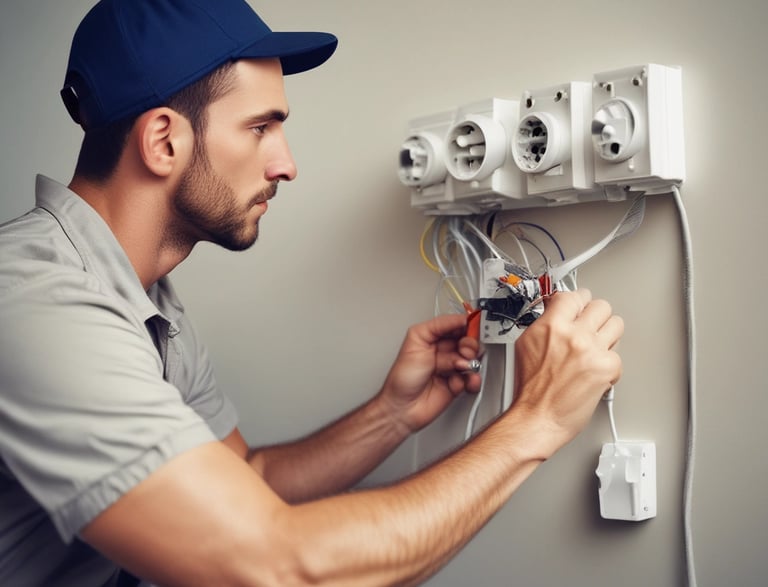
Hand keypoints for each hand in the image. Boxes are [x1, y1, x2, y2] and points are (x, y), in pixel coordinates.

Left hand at [379, 314, 481, 433]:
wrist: (403, 408)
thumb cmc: (402, 378)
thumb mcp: (416, 340)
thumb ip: (438, 325)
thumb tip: (459, 318)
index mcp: (431, 338)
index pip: (455, 325)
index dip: (465, 325)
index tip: (472, 326)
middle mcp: (442, 351)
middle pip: (467, 341)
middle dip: (469, 345)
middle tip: (464, 352)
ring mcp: (450, 368)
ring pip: (473, 360)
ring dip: (470, 364)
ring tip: (460, 369)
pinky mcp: (457, 384)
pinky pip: (473, 378)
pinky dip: (472, 380)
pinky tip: (464, 381)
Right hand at [511, 289, 622, 448]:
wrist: (537, 418)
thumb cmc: (530, 389)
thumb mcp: (526, 345)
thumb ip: (544, 325)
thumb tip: (557, 313)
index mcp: (550, 325)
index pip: (574, 296)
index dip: (579, 301)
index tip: (580, 305)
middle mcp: (572, 334)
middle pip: (601, 306)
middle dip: (596, 317)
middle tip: (591, 328)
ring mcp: (591, 350)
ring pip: (616, 325)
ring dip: (608, 336)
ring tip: (597, 348)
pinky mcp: (606, 368)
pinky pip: (618, 355)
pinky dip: (609, 365)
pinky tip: (595, 372)